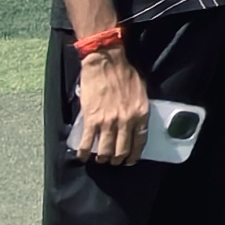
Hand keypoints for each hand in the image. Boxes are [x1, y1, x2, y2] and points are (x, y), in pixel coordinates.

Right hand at [72, 49, 147, 164]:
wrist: (106, 62)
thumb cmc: (124, 72)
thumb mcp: (141, 91)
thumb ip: (139, 108)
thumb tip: (136, 122)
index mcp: (140, 113)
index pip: (140, 141)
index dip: (135, 154)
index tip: (130, 160)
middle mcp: (126, 121)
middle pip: (122, 149)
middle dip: (117, 159)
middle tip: (113, 162)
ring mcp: (108, 122)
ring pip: (105, 150)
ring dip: (102, 158)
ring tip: (100, 159)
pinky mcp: (91, 119)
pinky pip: (87, 142)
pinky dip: (84, 152)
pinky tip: (82, 156)